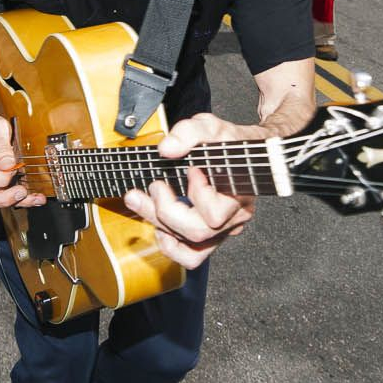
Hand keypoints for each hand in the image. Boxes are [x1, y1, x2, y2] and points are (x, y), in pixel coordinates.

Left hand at [121, 113, 258, 269]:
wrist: (242, 151)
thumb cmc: (229, 141)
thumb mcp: (211, 126)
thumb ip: (189, 133)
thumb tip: (166, 149)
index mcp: (240, 193)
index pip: (215, 212)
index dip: (197, 194)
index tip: (190, 169)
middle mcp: (235, 217)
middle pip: (198, 232)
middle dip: (165, 210)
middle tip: (155, 185)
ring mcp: (223, 229)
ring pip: (192, 246)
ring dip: (159, 225)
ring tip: (140, 202)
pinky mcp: (211, 235)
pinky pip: (192, 256)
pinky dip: (171, 246)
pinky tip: (158, 226)